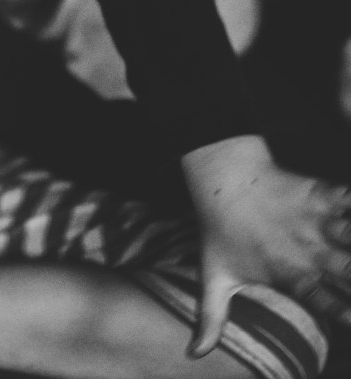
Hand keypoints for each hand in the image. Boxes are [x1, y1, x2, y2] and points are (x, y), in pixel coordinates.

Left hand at [181, 135, 350, 355]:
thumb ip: (212, 318)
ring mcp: (316, 221)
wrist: (221, 177)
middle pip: (349, 272)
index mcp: (289, 274)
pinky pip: (347, 200)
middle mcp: (307, 251)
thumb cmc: (219, 228)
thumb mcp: (214, 275)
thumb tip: (195, 354)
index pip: (325, 303)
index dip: (346, 313)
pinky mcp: (319, 194)